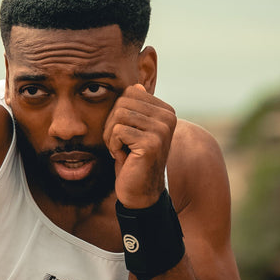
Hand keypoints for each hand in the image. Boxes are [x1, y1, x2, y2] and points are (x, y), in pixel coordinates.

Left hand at [103, 84, 176, 207]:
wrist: (139, 193)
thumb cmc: (133, 161)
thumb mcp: (133, 130)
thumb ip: (136, 109)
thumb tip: (136, 86)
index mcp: (166, 111)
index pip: (130, 92)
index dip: (118, 113)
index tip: (125, 134)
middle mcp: (168, 117)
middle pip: (123, 102)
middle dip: (112, 124)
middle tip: (119, 144)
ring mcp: (161, 130)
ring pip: (118, 115)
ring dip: (111, 136)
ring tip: (121, 150)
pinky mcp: (151, 143)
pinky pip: (118, 131)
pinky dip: (113, 146)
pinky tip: (124, 158)